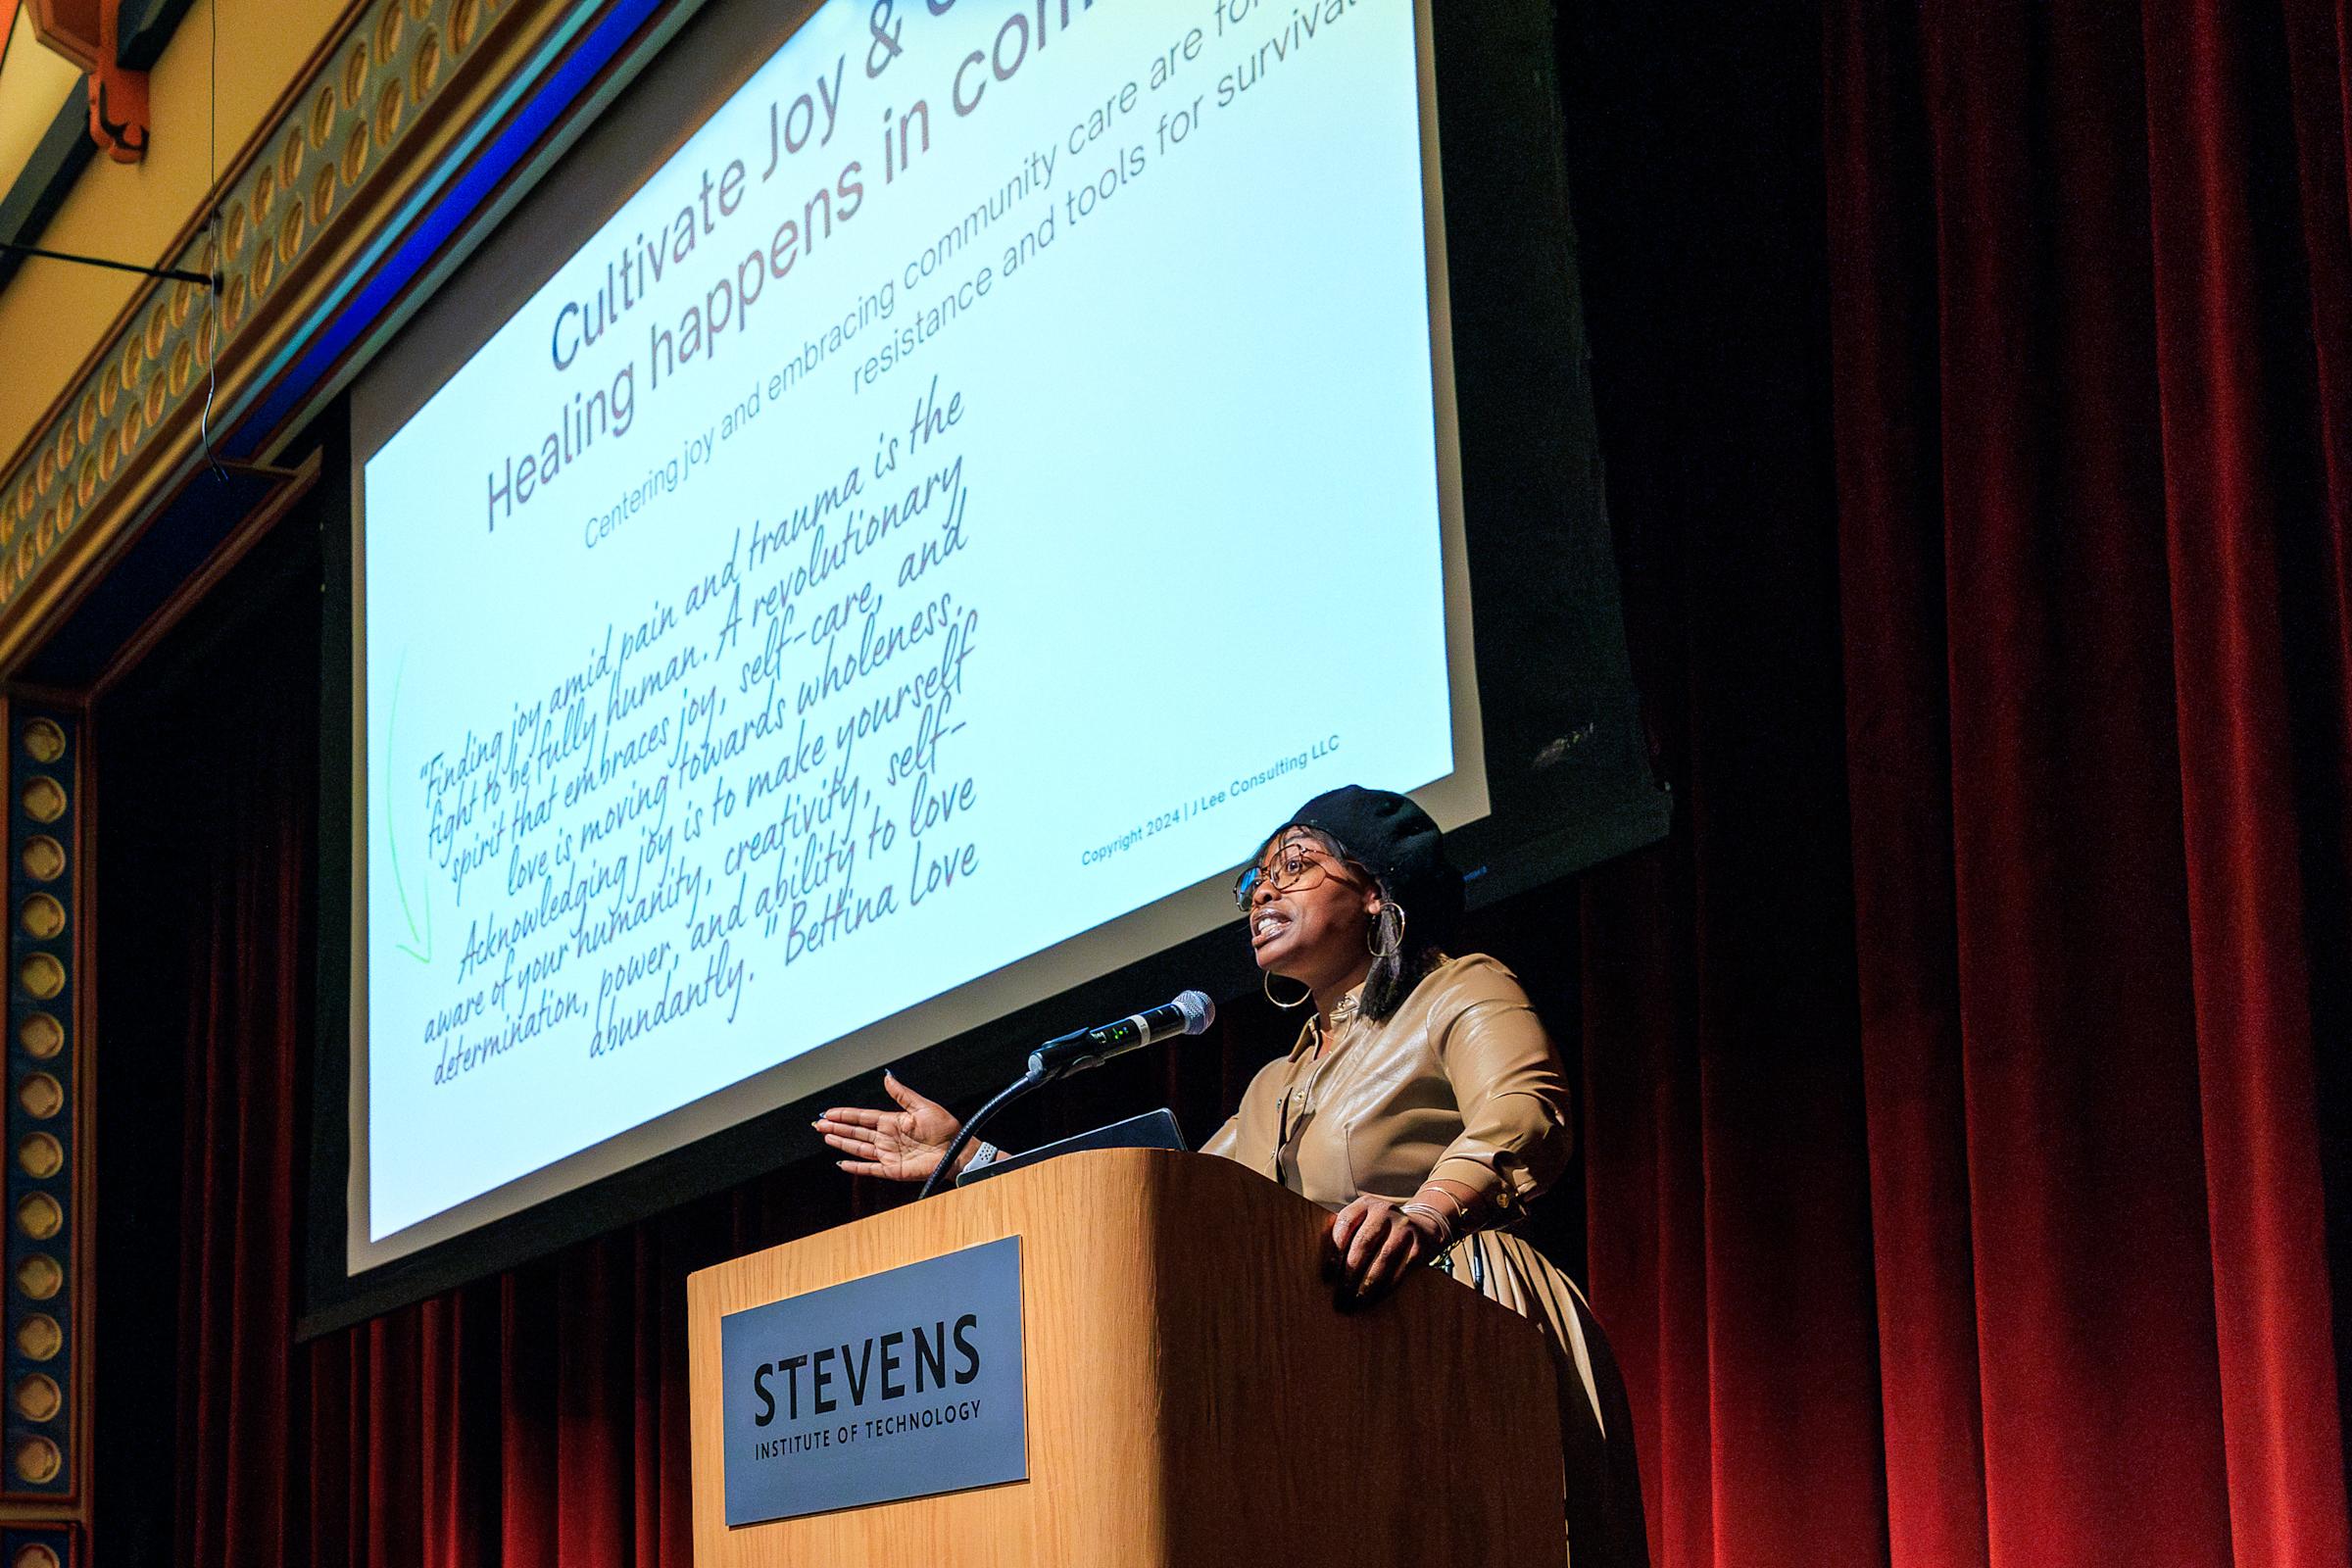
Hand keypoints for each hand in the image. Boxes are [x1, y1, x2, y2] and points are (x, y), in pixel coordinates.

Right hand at [813, 1071, 962, 1181]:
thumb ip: (902, 1094)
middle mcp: (888, 1137)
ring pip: (859, 1147)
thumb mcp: (922, 1106)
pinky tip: (841, 1162)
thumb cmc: (946, 1128)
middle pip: (856, 1132)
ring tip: (825, 1136)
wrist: (958, 1150)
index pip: (863, 1117)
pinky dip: (855, 1166)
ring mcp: (889, 1154)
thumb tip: (887, 1077)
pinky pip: (870, 1168)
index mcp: (894, 1121)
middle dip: (837, 1127)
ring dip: (842, 1143)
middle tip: (818, 1124)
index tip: (829, 1112)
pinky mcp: (893, 1170)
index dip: (846, 1115)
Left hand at [1327, 1195, 1445, 1305]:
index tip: (1326, 1279)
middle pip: (1363, 1244)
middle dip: (1349, 1275)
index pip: (1345, 1225)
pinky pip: (1399, 1271)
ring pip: (1382, 1260)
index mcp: (1365, 1204)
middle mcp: (1385, 1211)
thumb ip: (1346, 1237)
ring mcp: (1404, 1228)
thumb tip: (1325, 1273)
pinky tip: (1374, 1300)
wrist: (1423, 1228)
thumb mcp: (1364, 1223)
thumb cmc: (1381, 1232)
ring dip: (1366, 1286)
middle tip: (1339, 1299)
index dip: (1334, 1253)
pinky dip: (1385, 1289)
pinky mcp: (1418, 1247)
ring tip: (1355, 1304)